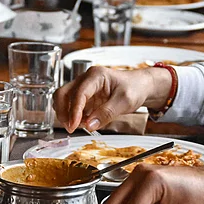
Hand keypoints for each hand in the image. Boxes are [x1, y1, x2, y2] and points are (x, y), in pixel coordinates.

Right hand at [55, 66, 173, 132]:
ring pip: (64, 100)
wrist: (140, 86)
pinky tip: (84, 123)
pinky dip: (74, 117)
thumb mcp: (125, 102)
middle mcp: (86, 79)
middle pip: (63, 94)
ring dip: (67, 115)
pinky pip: (72, 107)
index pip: (79, 93)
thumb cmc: (134, 88)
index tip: (74, 125)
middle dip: (63, 112)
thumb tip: (89, 125)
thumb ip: (107, 113)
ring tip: (80, 126)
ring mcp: (83, 88)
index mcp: (96, 75)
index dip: (74, 111)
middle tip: (70, 128)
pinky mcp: (85, 98)